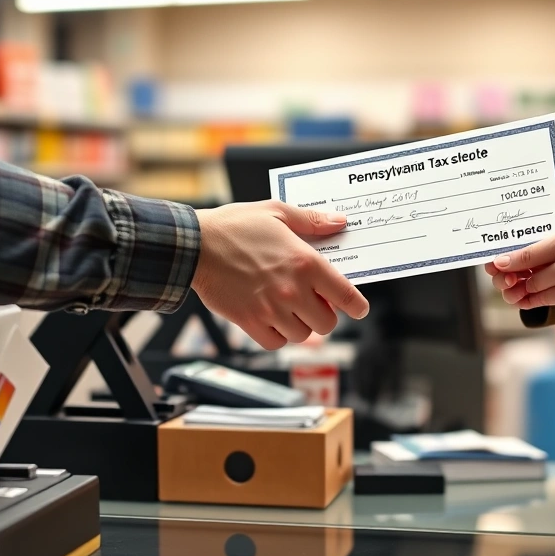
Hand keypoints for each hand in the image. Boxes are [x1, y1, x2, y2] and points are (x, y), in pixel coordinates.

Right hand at [192, 200, 368, 349]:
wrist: (194, 246)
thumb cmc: (235, 226)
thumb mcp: (277, 212)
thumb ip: (311, 220)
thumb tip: (340, 222)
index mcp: (306, 263)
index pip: (346, 295)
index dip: (357, 306)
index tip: (359, 309)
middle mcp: (293, 291)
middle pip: (327, 322)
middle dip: (325, 314)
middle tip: (315, 303)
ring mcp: (272, 310)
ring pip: (302, 335)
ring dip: (301, 325)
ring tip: (290, 308)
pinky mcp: (250, 322)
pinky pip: (275, 343)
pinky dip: (278, 336)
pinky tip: (272, 319)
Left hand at [484, 220, 554, 309]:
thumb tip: (544, 227)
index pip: (528, 254)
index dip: (509, 261)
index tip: (497, 264)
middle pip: (529, 276)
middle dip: (514, 279)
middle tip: (505, 279)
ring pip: (535, 290)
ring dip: (523, 291)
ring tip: (515, 289)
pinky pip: (548, 301)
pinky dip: (535, 300)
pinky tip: (527, 299)